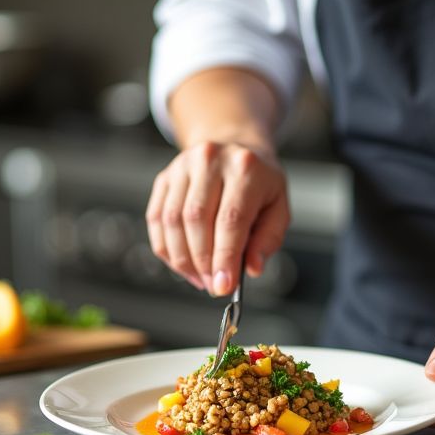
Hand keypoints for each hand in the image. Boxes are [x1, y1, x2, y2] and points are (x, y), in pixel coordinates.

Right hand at [145, 140, 289, 294]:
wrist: (235, 148)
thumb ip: (268, 240)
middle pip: (197, 220)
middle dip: (203, 262)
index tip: (223, 286)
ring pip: (172, 221)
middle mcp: (210, 160)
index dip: (225, 257)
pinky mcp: (164, 177)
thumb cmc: (259, 183)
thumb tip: (252, 268)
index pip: (230, 219)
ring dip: (183, 259)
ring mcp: (182, 166)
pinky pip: (157, 220)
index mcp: (245, 168)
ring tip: (200, 277)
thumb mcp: (278, 208)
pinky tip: (183, 264)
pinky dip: (167, 249)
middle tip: (213, 285)